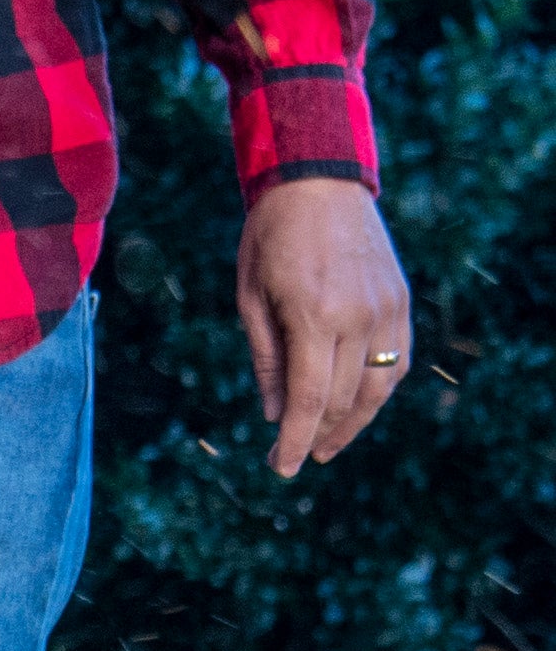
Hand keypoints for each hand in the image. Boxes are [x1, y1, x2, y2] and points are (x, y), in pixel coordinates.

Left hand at [238, 178, 411, 476]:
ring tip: (326, 445)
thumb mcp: (250, 301)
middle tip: (290, 458)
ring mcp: (386, 307)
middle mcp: (359, 315)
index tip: (282, 469)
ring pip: (378, 387)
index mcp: (314, 316)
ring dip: (352, 423)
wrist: (319, 182)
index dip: (296, 442)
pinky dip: (379, 390)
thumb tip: (275, 416)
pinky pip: (398, 359)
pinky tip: (356, 407)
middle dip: (316, 436)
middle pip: (343, 399)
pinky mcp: (399, 299)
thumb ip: (266, 361)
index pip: (310, 399)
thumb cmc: (271, 240)